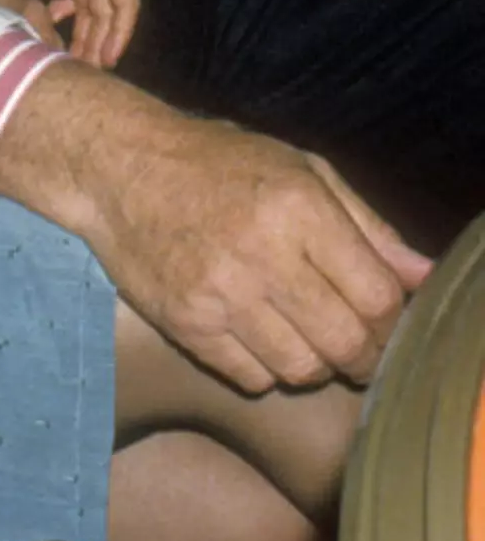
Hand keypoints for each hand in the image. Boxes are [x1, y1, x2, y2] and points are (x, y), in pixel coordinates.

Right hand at [0, 67, 430, 393]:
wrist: (118, 167)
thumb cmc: (217, 162)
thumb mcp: (299, 168)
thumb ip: (366, 224)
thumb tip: (422, 275)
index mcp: (298, 206)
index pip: (376, 297)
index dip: (390, 319)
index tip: (381, 318)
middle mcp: (262, 252)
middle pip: (346, 344)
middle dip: (363, 355)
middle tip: (354, 345)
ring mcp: (220, 293)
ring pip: (301, 370)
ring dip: (313, 363)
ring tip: (301, 335)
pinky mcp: (186, 323)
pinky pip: (251, 378)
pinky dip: (264, 368)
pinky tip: (255, 334)